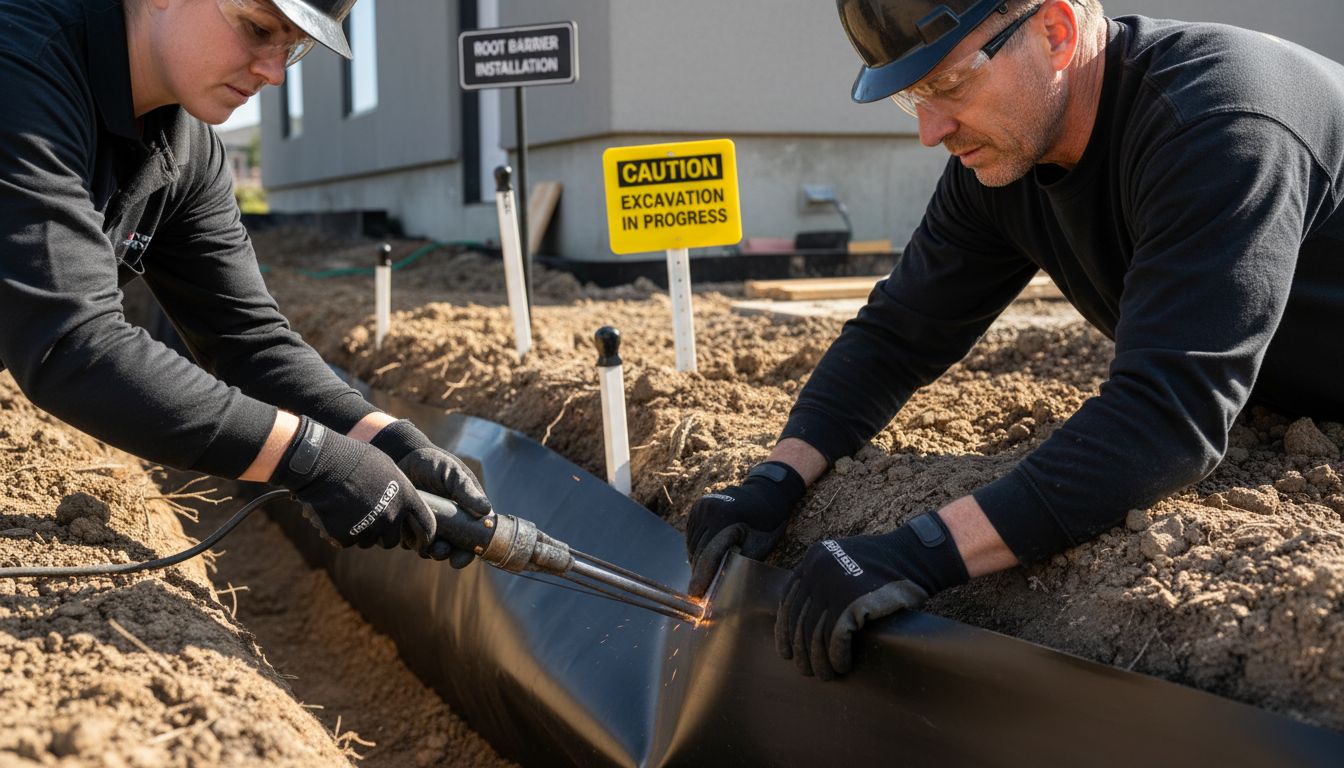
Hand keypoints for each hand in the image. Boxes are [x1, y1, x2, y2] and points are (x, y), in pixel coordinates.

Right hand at [271, 416, 436, 553]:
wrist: (323, 463)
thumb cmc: (355, 459)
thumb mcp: (387, 468)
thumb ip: (398, 490)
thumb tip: (402, 504)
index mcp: (406, 499)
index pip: (426, 526)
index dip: (423, 536)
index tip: (418, 541)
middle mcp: (391, 517)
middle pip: (391, 541)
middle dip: (382, 535)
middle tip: (369, 521)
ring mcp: (369, 529)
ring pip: (367, 542)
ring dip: (359, 532)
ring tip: (347, 510)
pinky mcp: (346, 537)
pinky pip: (345, 541)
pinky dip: (339, 532)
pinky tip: (333, 513)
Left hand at [371, 419, 491, 566]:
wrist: (404, 456)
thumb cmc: (434, 463)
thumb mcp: (454, 474)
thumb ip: (467, 491)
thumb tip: (486, 510)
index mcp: (465, 514)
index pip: (472, 540)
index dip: (467, 553)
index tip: (459, 559)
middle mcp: (448, 524)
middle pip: (449, 550)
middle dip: (444, 554)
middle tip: (439, 550)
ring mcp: (428, 526)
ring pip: (427, 548)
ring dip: (425, 548)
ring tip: (421, 536)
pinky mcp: (409, 525)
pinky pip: (408, 541)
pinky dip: (408, 538)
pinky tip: (406, 525)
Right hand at [685, 461, 805, 596]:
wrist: (765, 493)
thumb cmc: (767, 521)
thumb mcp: (760, 544)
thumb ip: (740, 562)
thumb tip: (722, 585)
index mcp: (724, 518)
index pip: (709, 555)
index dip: (702, 577)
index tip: (695, 594)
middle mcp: (708, 510)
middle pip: (698, 550)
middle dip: (699, 571)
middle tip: (699, 590)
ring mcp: (701, 506)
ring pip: (692, 543)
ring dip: (697, 560)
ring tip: (703, 574)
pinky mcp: (698, 506)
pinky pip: (692, 533)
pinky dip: (696, 546)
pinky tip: (704, 556)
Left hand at [775, 512, 968, 679]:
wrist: (915, 556)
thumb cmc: (883, 567)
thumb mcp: (843, 564)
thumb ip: (822, 582)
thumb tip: (803, 620)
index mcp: (812, 559)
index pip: (789, 601)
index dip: (784, 630)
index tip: (786, 650)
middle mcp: (817, 570)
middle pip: (799, 619)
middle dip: (801, 650)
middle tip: (804, 669)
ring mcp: (833, 585)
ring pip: (815, 632)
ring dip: (818, 660)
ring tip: (825, 675)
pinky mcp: (852, 602)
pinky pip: (835, 638)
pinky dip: (836, 656)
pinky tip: (842, 666)